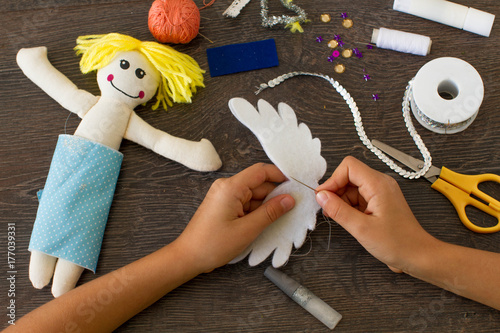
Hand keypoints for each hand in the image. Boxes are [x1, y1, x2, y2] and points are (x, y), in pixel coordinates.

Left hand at [175, 163, 294, 272]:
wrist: (188, 257)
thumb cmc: (213, 244)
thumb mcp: (247, 230)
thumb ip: (270, 212)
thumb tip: (289, 199)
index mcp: (231, 187)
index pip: (261, 171)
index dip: (280, 176)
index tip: (296, 185)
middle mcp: (227, 187)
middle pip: (258, 184)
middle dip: (276, 194)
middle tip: (294, 207)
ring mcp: (225, 196)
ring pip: (253, 195)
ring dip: (267, 206)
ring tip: (281, 218)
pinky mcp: (224, 206)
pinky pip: (246, 203)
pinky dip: (257, 211)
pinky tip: (266, 222)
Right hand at [315, 156, 436, 273]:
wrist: (418, 256)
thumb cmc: (397, 243)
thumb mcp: (362, 228)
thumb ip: (338, 210)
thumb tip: (321, 196)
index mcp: (378, 184)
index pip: (348, 167)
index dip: (333, 180)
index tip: (323, 197)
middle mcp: (380, 183)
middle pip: (349, 175)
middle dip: (335, 191)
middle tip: (329, 211)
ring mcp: (380, 192)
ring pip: (352, 187)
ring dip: (341, 200)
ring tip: (339, 218)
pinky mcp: (379, 202)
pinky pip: (358, 197)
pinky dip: (349, 206)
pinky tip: (349, 220)